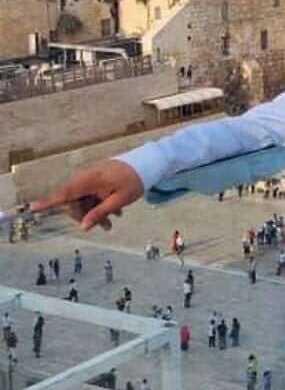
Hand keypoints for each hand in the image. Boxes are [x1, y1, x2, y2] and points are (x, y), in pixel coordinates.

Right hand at [30, 159, 144, 231]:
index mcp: (89, 180)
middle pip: (74, 202)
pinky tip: (116, 212)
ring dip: (95, 212)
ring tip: (113, 223)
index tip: (32, 207)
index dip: (48, 202)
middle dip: (86, 216)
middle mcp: (85, 177)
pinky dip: (99, 204)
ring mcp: (90, 177)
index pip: (64, 193)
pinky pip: (90, 194)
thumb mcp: (119, 200)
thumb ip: (100, 213)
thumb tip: (83, 226)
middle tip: (106, 226)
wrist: (147, 163)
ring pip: (83, 199)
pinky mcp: (95, 178)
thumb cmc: (134, 181)